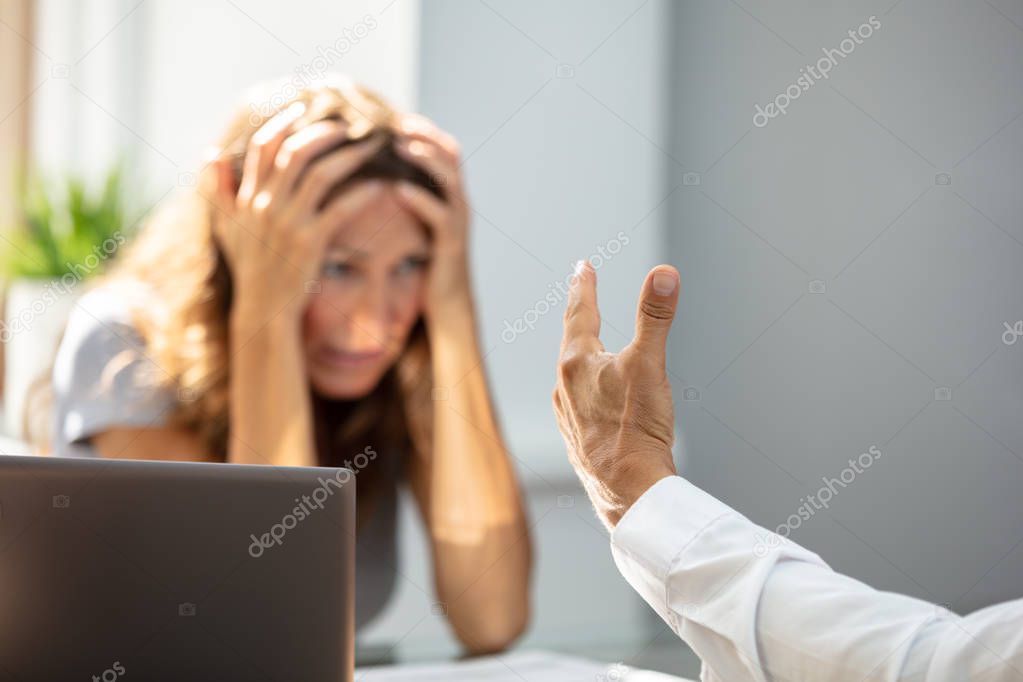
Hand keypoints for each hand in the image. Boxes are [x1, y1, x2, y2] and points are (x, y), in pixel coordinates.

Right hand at [208, 101, 387, 324]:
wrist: (263, 312)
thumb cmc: (251, 270)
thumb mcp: (226, 229)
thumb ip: (217, 190)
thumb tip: (210, 153)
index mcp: (247, 198)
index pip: (264, 146)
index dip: (285, 122)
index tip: (306, 108)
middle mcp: (265, 206)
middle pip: (295, 152)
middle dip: (325, 132)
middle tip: (349, 124)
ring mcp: (287, 224)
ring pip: (321, 174)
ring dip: (350, 155)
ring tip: (372, 145)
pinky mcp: (310, 243)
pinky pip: (340, 209)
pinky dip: (362, 193)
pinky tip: (381, 185)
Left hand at [390, 113, 472, 320]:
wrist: (448, 310)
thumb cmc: (426, 268)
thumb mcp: (417, 228)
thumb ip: (408, 201)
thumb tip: (379, 177)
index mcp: (449, 197)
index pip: (442, 149)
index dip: (422, 129)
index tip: (393, 115)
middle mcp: (459, 204)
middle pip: (451, 154)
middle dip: (426, 133)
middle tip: (397, 120)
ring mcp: (459, 223)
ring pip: (450, 179)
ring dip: (426, 159)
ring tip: (401, 145)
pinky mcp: (452, 245)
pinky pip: (441, 215)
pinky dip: (421, 199)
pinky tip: (398, 189)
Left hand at [552, 261, 680, 528]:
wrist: (628, 493)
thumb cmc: (636, 429)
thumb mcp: (650, 364)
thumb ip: (655, 317)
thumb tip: (663, 273)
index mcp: (577, 363)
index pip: (580, 312)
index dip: (583, 286)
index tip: (581, 266)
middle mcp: (564, 387)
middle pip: (572, 342)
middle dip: (579, 316)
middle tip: (580, 293)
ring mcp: (568, 416)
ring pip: (573, 376)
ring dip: (582, 357)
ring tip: (588, 346)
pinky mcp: (578, 442)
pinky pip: (579, 405)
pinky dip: (588, 391)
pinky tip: (594, 402)